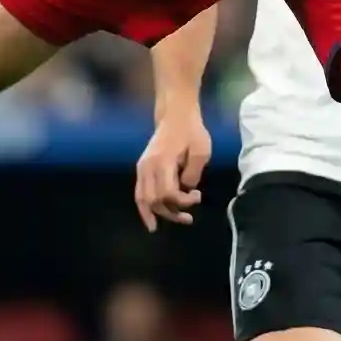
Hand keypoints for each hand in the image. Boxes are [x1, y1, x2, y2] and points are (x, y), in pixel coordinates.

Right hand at [134, 110, 211, 230]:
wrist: (175, 115)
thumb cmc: (191, 132)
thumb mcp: (201, 151)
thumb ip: (193, 173)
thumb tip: (186, 190)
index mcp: (163, 161)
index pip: (167, 193)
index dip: (183, 201)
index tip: (197, 195)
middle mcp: (148, 166)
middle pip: (154, 200)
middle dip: (171, 212)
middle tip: (188, 217)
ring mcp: (142, 167)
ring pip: (142, 199)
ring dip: (156, 214)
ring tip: (165, 225)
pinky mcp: (141, 168)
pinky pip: (139, 193)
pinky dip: (144, 208)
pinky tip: (150, 219)